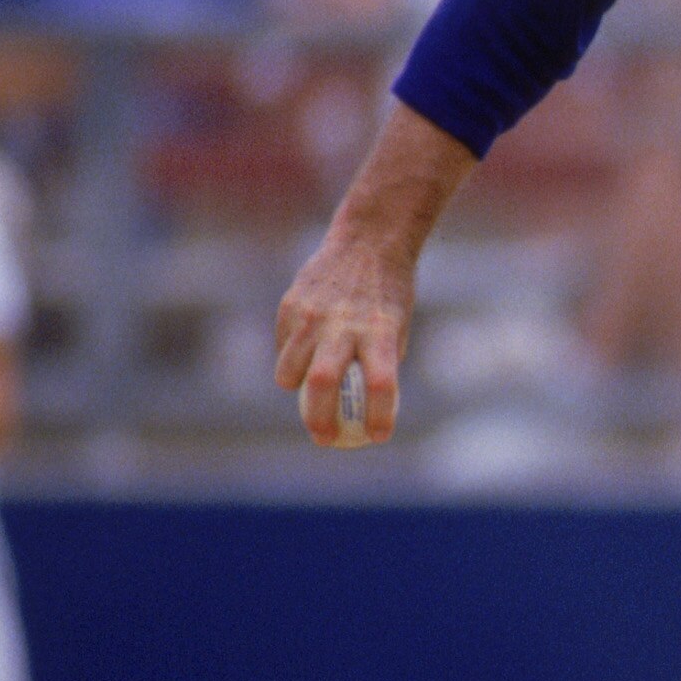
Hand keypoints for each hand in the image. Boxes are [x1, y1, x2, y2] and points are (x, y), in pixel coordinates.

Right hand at [275, 221, 414, 448]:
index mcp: (380, 331)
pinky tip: (306, 346)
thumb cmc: (389, 291)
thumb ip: (379, 361)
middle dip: (319, 420)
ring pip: (290, 371)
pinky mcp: (290, 305)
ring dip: (297, 388)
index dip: (380, 416)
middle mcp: (344, 324)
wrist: (367, 241)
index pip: (381, 384)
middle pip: (323, 384)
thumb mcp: (397, 325)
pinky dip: (291, 357)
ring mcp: (312, 315)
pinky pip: (283, 347)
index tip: (378, 436)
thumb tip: (363, 406)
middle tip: (324, 438)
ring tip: (310, 389)